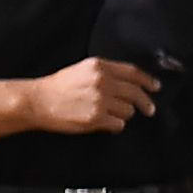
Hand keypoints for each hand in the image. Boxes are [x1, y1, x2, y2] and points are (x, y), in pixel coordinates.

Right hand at [17, 57, 159, 135]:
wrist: (37, 102)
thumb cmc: (56, 87)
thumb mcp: (81, 70)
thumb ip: (105, 73)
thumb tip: (130, 83)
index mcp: (99, 67)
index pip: (133, 72)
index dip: (148, 81)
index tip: (155, 87)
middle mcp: (102, 82)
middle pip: (136, 93)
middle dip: (145, 103)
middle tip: (149, 109)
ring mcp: (100, 100)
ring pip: (128, 110)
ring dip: (123, 115)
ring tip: (109, 114)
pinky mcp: (96, 118)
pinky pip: (118, 124)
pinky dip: (114, 126)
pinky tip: (105, 124)